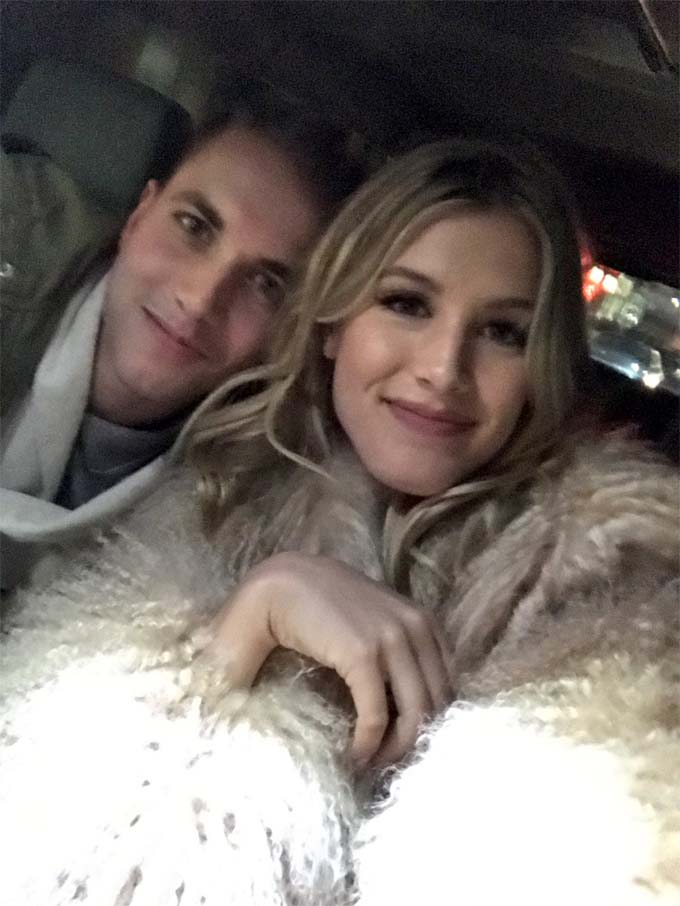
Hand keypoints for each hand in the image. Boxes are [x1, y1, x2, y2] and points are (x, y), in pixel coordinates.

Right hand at [206, 552, 452, 768]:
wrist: (278, 586)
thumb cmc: (320, 610)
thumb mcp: (369, 627)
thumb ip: (393, 655)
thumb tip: (406, 710)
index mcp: (423, 623)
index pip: (448, 687)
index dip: (432, 725)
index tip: (407, 748)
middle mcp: (417, 628)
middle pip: (439, 706)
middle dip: (418, 743)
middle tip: (390, 766)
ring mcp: (392, 638)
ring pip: (416, 717)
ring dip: (394, 751)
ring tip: (372, 765)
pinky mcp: (363, 653)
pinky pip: (376, 716)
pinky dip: (367, 744)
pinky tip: (353, 756)